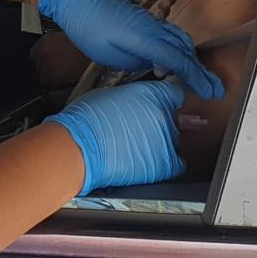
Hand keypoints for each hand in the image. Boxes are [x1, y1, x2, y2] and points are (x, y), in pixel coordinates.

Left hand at [38, 0, 222, 99]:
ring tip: (200, 77)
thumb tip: (156, 65)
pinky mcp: (145, 19)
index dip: (196, 78)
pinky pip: (171, 34)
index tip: (210, 91)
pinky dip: (181, 48)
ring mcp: (150, 21)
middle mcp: (154, 27)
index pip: (178, 61)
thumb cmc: (87, 26)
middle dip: (201, 71)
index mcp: (146, 38)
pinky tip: (178, 58)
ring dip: (192, 59)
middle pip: (185, 50)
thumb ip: (136, 62)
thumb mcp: (109, 55)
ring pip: (180, 40)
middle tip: (214, 88)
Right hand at [46, 79, 185, 193]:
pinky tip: (148, 161)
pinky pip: (177, 163)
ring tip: (135, 146)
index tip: (159, 102)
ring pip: (172, 140)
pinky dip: (165, 163)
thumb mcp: (109, 93)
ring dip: (159, 142)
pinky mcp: (164, 165)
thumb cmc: (86, 120)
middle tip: (136, 127)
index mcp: (153, 93)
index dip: (166, 98)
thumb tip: (131, 101)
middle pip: (172, 117)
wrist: (79, 148)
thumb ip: (130, 96)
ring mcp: (166, 141)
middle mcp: (165, 115)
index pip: (175, 92)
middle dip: (156, 122)